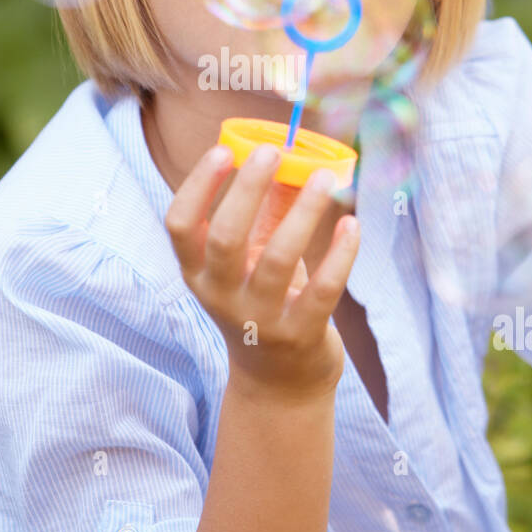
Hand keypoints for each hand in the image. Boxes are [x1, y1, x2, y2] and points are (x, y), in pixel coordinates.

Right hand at [165, 142, 360, 403]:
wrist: (279, 380)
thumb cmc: (264, 299)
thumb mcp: (253, 257)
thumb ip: (268, 210)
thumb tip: (289, 155)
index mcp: (198, 272)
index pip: (180, 226)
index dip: (198, 186)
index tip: (224, 151)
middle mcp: (220, 296)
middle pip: (225, 238)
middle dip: (247, 190)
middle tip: (272, 151)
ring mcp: (259, 318)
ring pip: (277, 259)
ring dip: (302, 213)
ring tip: (323, 177)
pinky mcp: (299, 334)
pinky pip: (322, 289)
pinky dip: (340, 254)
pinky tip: (351, 224)